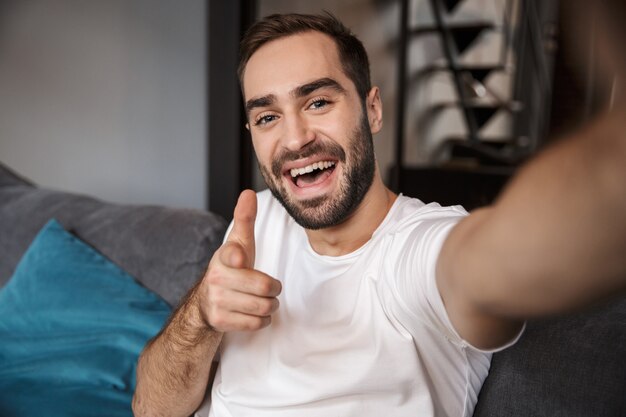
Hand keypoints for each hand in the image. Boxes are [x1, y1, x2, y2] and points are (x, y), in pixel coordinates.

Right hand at [199, 190, 281, 331]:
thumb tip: (248, 192)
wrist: (207, 301)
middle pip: (264, 288)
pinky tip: (254, 313)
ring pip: (262, 308)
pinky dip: (262, 320)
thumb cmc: (232, 268)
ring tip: (264, 300)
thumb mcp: (239, 244)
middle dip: (274, 290)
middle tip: (271, 288)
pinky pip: (256, 324)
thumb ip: (245, 219)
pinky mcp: (219, 321)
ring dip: (270, 306)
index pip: (233, 254)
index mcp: (224, 256)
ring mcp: (216, 300)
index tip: (240, 260)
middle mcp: (216, 278)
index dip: (239, 258)